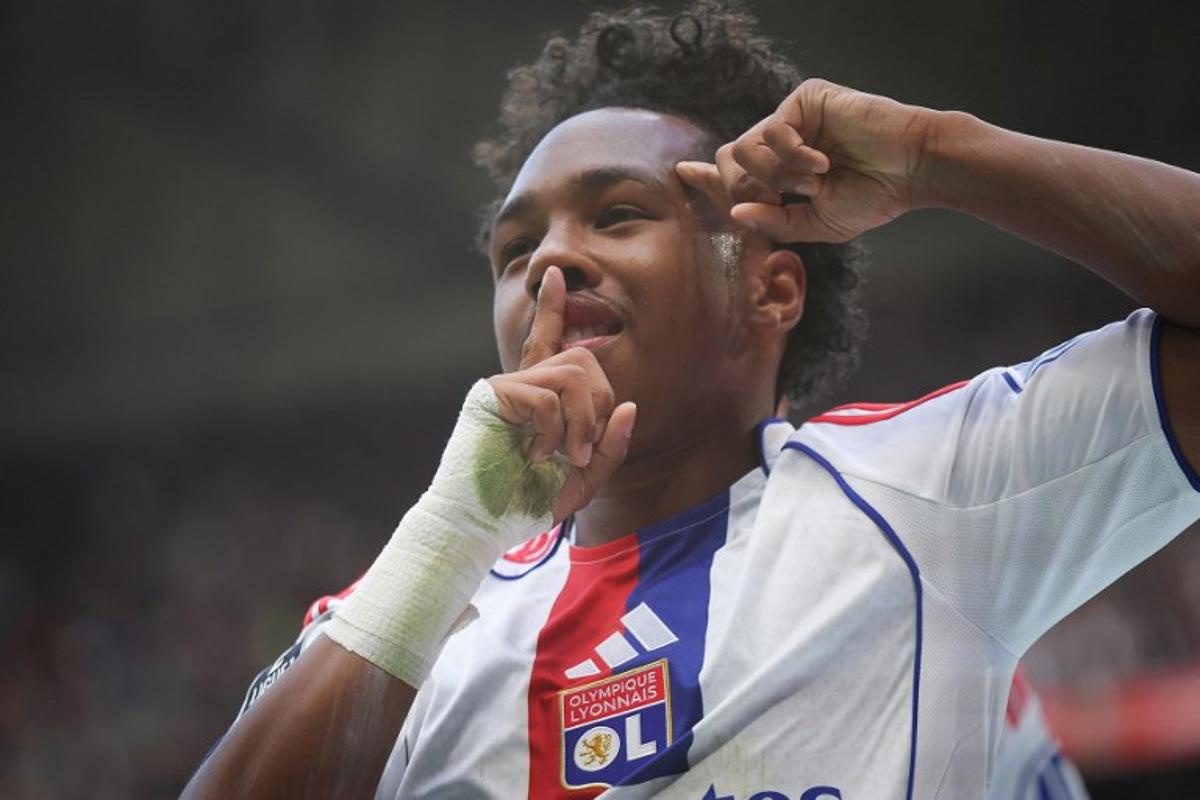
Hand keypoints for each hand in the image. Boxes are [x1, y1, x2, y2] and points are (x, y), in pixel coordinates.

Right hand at [487, 267, 636, 520]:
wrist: (485, 524)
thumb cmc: (528, 503)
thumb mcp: (583, 479)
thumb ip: (608, 446)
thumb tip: (628, 406)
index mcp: (541, 397)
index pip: (551, 344)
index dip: (553, 307)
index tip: (556, 274)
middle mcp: (523, 384)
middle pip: (582, 360)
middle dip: (599, 406)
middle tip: (584, 450)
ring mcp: (506, 387)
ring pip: (572, 375)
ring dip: (581, 423)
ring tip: (565, 457)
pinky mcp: (493, 396)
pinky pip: (547, 396)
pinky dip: (555, 431)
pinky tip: (537, 456)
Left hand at [676, 78, 937, 242]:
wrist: (912, 170)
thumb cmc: (873, 196)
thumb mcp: (816, 224)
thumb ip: (775, 222)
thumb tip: (735, 214)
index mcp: (782, 167)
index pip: (733, 169)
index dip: (707, 173)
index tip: (682, 171)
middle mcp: (782, 139)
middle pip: (727, 162)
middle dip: (745, 189)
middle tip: (784, 197)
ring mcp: (792, 116)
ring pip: (741, 149)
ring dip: (774, 176)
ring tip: (812, 181)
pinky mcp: (804, 98)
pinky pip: (771, 133)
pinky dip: (794, 158)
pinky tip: (822, 165)